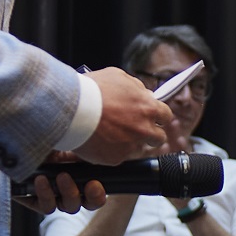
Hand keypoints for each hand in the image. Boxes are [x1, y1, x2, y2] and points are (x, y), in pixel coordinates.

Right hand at [65, 66, 187, 166]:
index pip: (166, 116)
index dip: (158, 116)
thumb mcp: (118, 77)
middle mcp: (144, 129)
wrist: (70, 109)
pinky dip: (109, 149)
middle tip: (135, 129)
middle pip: (158, 138)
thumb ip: (136, 87)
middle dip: (150, 134)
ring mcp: (130, 146)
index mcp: (148, 108)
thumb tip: (145, 93)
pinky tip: (97, 139)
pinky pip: (117, 156)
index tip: (153, 117)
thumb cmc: (92, 90)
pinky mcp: (115, 158)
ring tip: (110, 133)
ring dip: (128, 142)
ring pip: (136, 148)